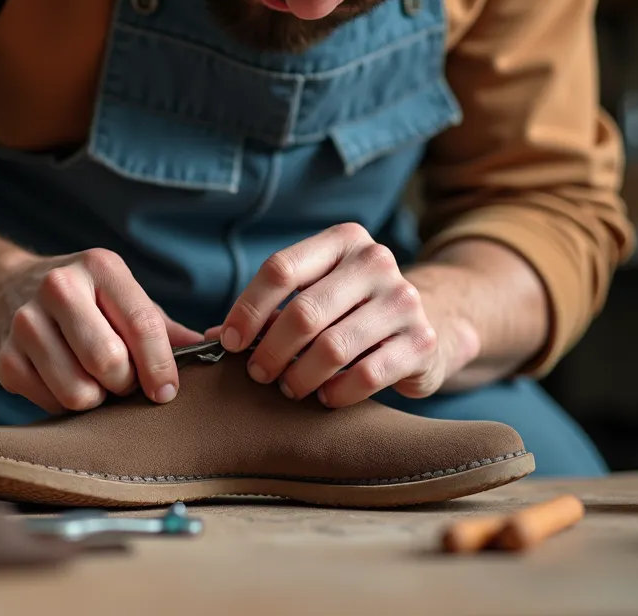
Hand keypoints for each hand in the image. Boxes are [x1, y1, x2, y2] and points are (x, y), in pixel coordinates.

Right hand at [0, 248, 202, 413]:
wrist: (2, 293)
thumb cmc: (84, 303)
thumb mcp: (123, 300)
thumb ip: (166, 329)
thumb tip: (222, 347)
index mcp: (100, 267)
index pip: (142, 325)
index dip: (160, 366)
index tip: (166, 392)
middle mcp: (59, 287)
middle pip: (109, 363)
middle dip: (124, 384)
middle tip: (122, 380)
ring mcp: (25, 322)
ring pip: (79, 392)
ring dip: (96, 399)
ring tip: (94, 382)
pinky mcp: (4, 357)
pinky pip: (50, 404)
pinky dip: (64, 404)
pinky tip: (63, 381)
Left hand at [209, 223, 476, 407]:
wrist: (427, 323)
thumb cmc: (351, 311)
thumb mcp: (313, 296)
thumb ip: (268, 313)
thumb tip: (209, 337)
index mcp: (343, 241)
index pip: (281, 269)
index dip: (248, 309)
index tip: (229, 342)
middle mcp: (376, 262)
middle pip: (304, 312)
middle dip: (270, 350)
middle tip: (257, 373)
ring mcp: (404, 300)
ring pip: (333, 348)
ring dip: (299, 375)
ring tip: (288, 387)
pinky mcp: (422, 341)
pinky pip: (366, 375)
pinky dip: (336, 392)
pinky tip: (324, 396)